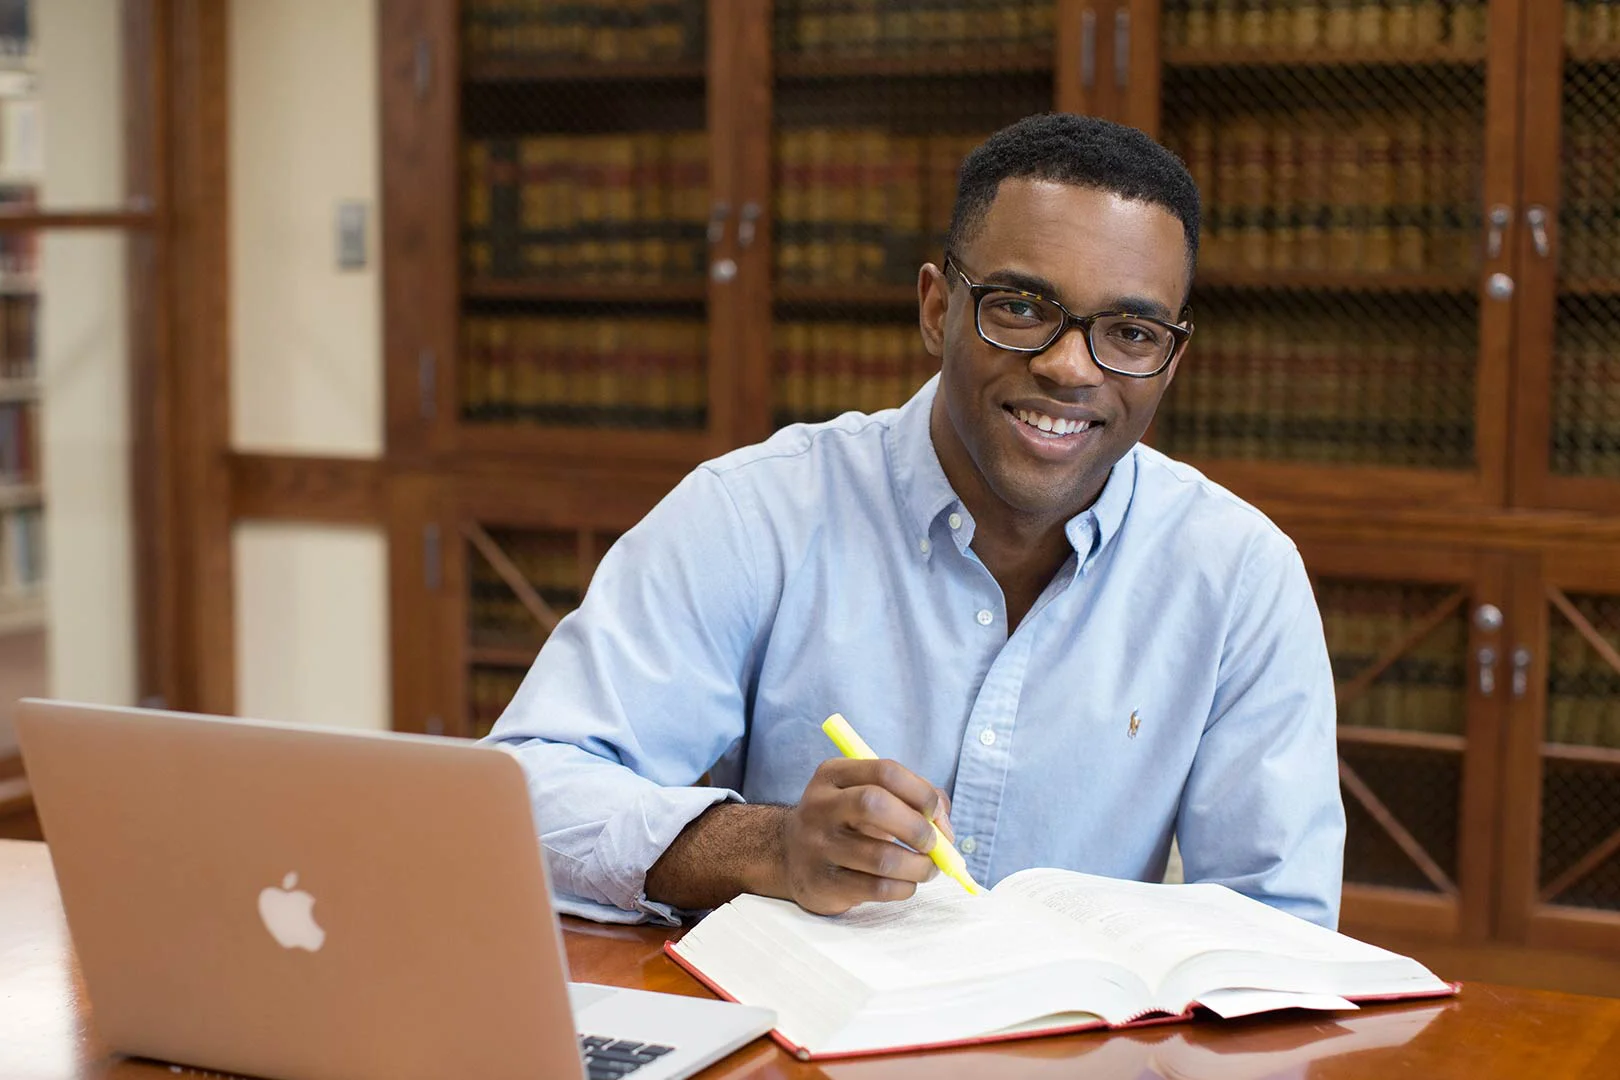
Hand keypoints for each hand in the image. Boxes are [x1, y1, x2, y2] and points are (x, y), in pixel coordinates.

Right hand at [779, 758, 954, 915]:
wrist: (789, 855)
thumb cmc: (845, 822)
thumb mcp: (867, 794)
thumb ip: (911, 798)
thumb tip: (945, 828)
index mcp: (833, 775)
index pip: (885, 771)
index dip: (921, 793)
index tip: (936, 814)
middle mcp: (819, 806)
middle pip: (875, 805)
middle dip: (917, 828)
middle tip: (933, 844)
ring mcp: (816, 846)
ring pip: (881, 857)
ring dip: (918, 867)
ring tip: (927, 869)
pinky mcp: (821, 884)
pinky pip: (875, 888)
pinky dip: (903, 888)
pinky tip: (905, 883)